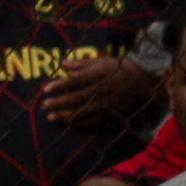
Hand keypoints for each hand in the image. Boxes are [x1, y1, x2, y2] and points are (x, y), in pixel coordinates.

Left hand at [38, 48, 163, 125]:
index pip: (75, 80)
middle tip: (44, 105)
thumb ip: (80, 63)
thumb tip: (61, 63)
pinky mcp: (111, 114)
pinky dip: (80, 123)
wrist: (141, 83)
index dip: (60, 85)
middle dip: (59, 103)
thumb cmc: (117, 69)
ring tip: (51, 117)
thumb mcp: (100, 61)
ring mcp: (107, 104)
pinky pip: (94, 121)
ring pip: (84, 112)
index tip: (45, 89)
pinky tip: (68, 124)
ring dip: (66, 115)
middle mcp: (102, 90)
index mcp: (98, 75)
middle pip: (77, 98)